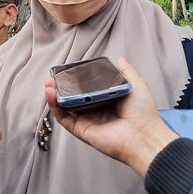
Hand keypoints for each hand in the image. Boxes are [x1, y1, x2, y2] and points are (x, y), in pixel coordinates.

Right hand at [44, 58, 177, 176]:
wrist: (143, 134)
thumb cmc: (143, 112)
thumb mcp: (136, 84)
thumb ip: (126, 71)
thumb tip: (119, 60)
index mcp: (106, 100)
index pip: (86, 88)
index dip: (75, 80)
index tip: (68, 70)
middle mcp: (95, 110)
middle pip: (72, 97)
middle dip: (61, 87)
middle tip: (54, 77)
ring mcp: (87, 120)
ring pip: (65, 107)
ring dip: (54, 95)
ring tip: (49, 84)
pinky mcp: (81, 130)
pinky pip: (64, 118)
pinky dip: (55, 107)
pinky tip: (52, 95)